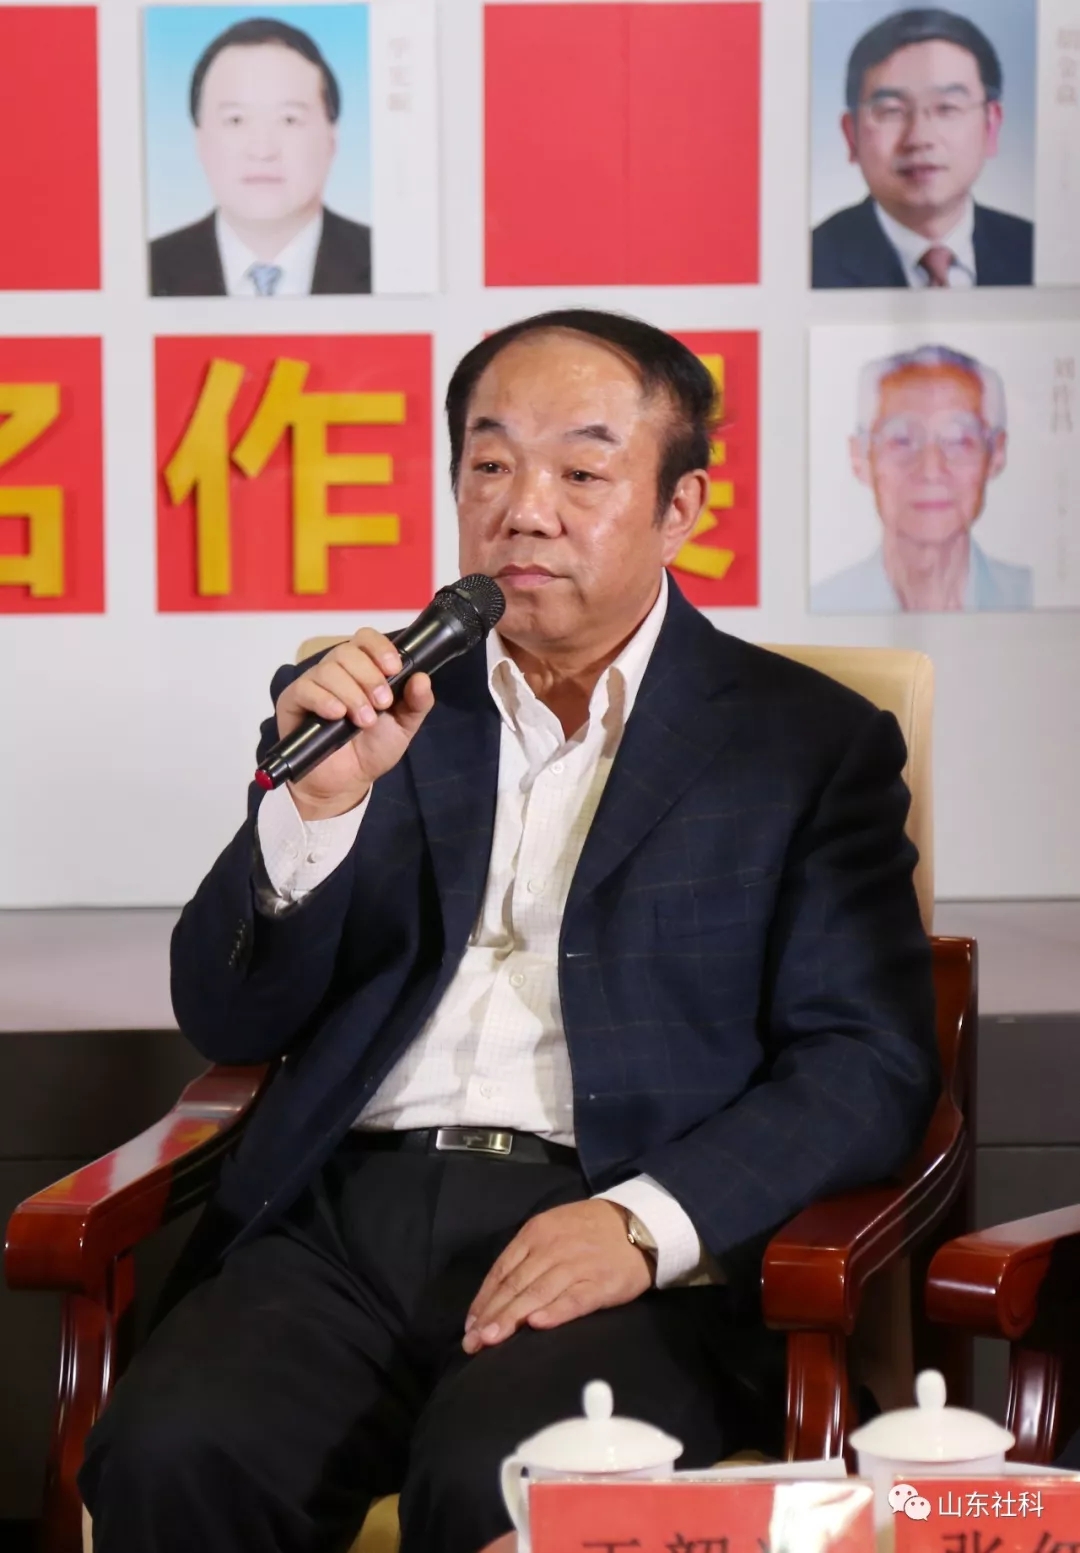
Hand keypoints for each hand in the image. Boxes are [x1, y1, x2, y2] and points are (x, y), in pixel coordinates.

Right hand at [274, 629, 434, 820]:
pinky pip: (305, 688)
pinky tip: (337, 715)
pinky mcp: (294, 701)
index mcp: (364, 668)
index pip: (366, 639)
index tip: (394, 669)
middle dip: (369, 676)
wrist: (348, 781)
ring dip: (351, 693)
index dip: (380, 648)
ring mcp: (314, 684)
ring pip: (328, 669)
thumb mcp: (404, 726)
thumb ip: (417, 703)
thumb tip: (423, 678)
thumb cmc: (373, 748)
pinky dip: (324, 699)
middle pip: (347, 651)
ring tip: (364, 720)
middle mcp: (337, 670)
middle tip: (382, 704)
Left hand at [462, 1201, 653, 1353]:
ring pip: (537, 1294)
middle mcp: (552, 1248)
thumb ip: (526, 1257)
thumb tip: (496, 1294)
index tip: (470, 1326)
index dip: (484, 1300)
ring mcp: (576, 1265)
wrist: (637, 1223)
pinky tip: (537, 1325)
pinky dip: (555, 1312)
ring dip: (512, 1318)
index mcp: (535, 1233)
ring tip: (492, 1340)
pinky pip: (574, 1300)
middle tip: (472, 1343)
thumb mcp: (551, 1230)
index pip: (502, 1270)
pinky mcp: (601, 1283)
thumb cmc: (588, 1231)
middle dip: (491, 1315)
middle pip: (515, 1285)